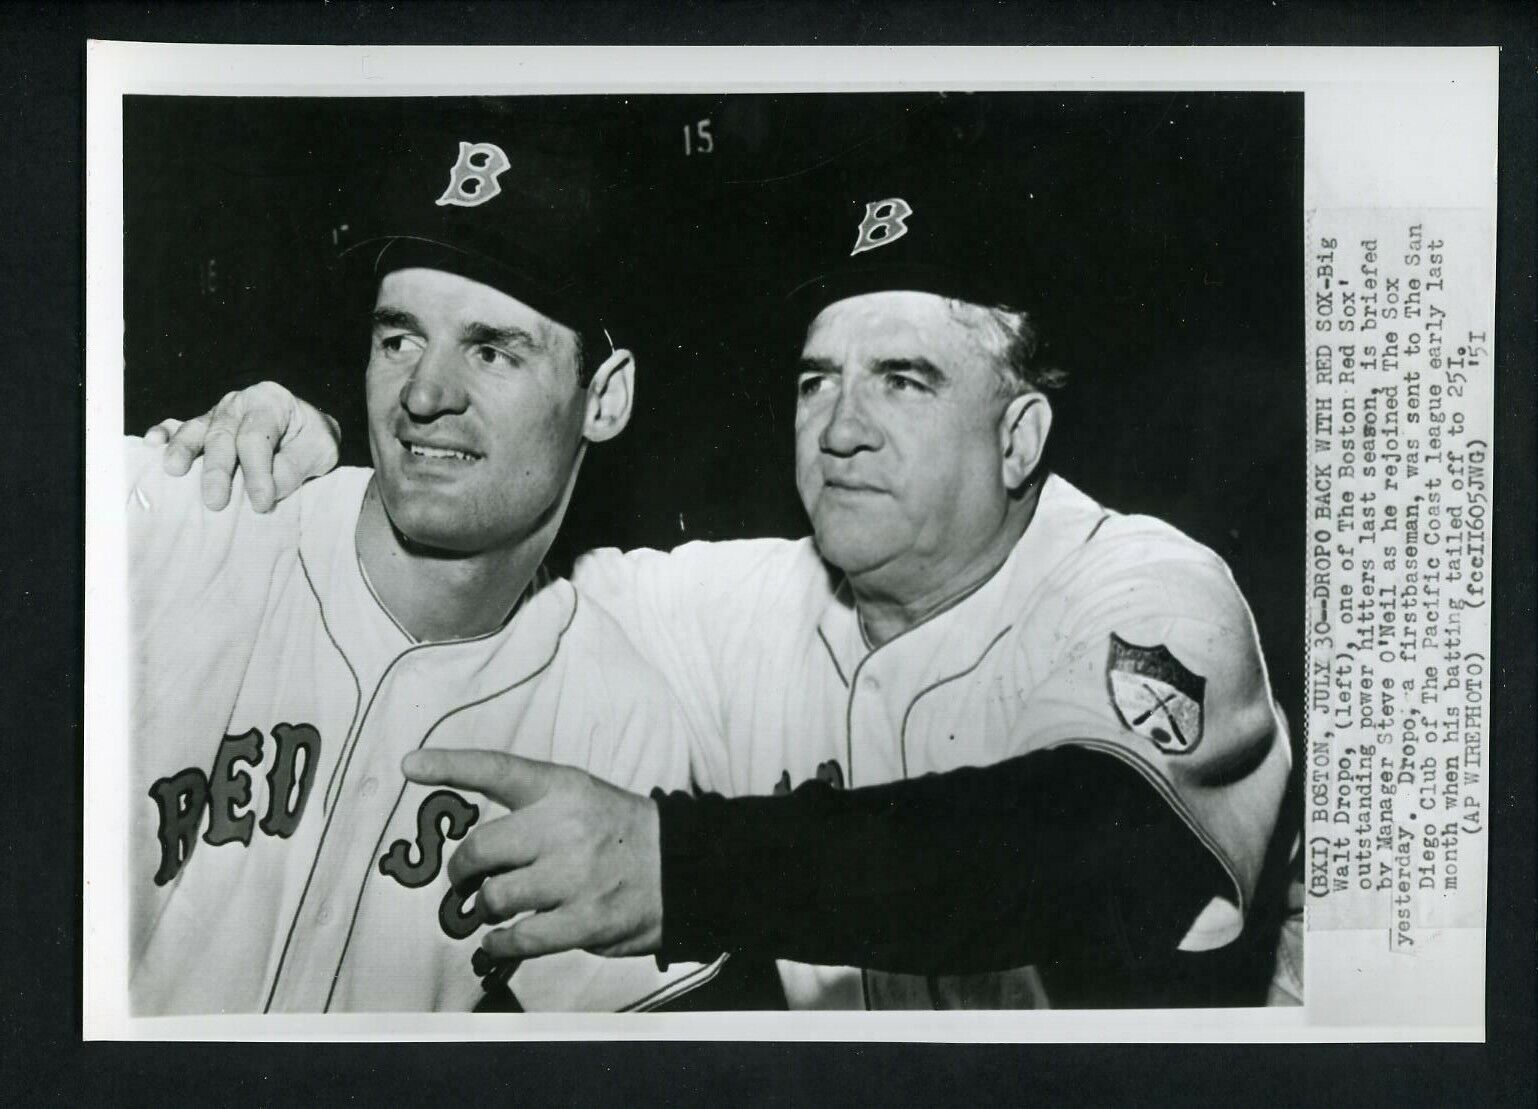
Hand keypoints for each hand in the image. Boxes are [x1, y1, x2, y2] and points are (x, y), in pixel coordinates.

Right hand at [144, 381, 340, 512]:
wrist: (304, 429)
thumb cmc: (311, 439)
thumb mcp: (320, 450)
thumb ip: (297, 465)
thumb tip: (271, 487)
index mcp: (270, 402)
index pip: (257, 437)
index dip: (257, 472)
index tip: (261, 503)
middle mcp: (239, 404)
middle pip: (223, 435)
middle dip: (217, 469)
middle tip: (215, 501)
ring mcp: (217, 414)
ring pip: (196, 429)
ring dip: (183, 450)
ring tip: (175, 471)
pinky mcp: (202, 426)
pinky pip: (178, 426)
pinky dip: (164, 433)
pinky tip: (153, 444)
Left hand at [402, 749, 663, 960]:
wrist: (682, 866)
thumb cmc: (616, 833)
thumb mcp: (579, 798)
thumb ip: (529, 810)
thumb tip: (468, 847)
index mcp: (561, 788)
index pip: (498, 769)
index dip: (449, 765)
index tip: (410, 765)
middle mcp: (565, 826)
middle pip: (479, 849)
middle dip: (462, 871)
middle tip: (465, 881)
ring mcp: (576, 875)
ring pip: (494, 897)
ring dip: (484, 909)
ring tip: (493, 908)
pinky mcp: (585, 920)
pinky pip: (519, 938)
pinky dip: (500, 942)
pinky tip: (501, 939)